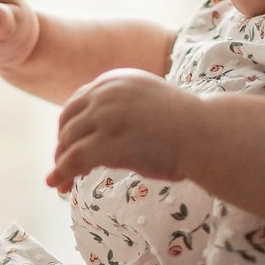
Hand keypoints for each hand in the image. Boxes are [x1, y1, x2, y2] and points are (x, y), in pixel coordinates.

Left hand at [49, 68, 202, 190]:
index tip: (70, 146)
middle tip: (62, 168)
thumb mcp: (145, 103)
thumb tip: (94, 135)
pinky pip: (73, 159)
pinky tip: (57, 184)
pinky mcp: (108, 141)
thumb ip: (119, 108)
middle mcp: (107, 92)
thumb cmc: (186, 125)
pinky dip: (61, 173)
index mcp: (116, 79)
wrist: (207, 134)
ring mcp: (106, 115)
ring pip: (68, 142)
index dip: (70, 127)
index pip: (78, 103)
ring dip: (61, 163)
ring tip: (61, 182)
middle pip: (68, 121)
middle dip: (62, 146)